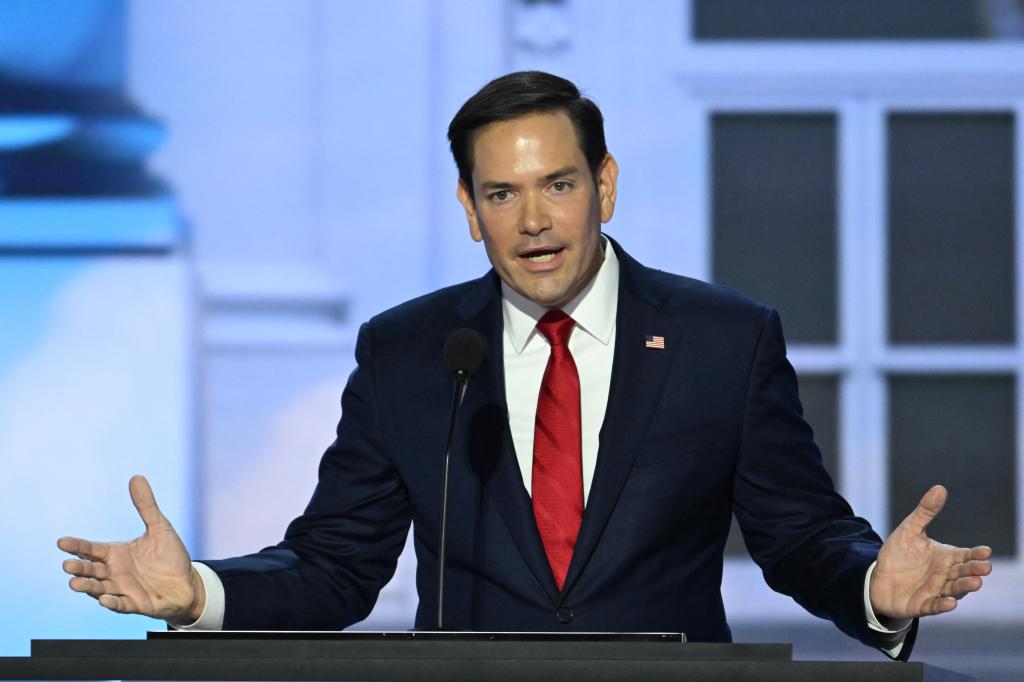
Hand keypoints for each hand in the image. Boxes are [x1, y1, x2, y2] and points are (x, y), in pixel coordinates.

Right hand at [57, 475, 204, 625]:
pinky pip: (121, 605)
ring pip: (99, 589)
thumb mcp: (160, 527)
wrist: (188, 582)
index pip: (91, 549)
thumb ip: (146, 506)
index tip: (61, 541)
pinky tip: (104, 599)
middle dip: (79, 568)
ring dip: (87, 587)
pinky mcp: (136, 604)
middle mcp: (115, 572)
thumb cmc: (170, 556)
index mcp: (116, 553)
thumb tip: (136, 476)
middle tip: (67, 565)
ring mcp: (123, 589)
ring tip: (74, 583)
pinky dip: (112, 603)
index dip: (77, 546)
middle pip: (91, 570)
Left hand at [870, 484, 991, 619]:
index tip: (985, 551)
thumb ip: (925, 512)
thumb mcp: (909, 530)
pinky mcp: (922, 605)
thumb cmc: (899, 555)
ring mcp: (935, 591)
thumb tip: (940, 488)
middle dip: (974, 570)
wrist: (878, 579)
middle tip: (985, 567)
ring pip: (954, 590)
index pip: (965, 555)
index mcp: (946, 557)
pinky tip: (951, 603)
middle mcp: (944, 575)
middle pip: (963, 573)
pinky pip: (934, 606)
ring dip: (964, 587)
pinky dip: (943, 605)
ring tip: (975, 583)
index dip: (976, 554)